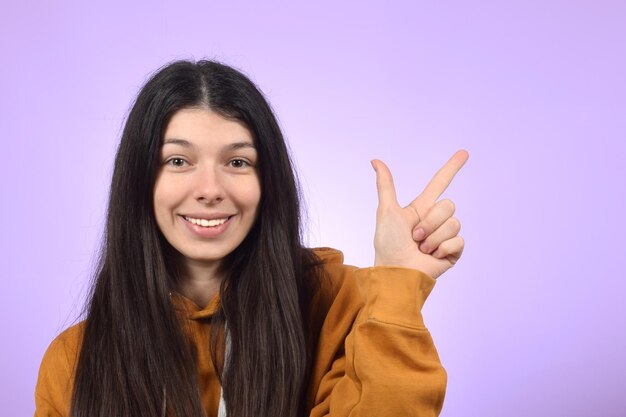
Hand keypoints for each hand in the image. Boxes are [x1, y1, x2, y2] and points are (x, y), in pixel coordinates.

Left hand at [371, 150, 468, 278]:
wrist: (396, 272)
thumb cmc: (388, 244)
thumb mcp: (387, 211)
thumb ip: (385, 186)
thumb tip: (375, 161)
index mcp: (422, 208)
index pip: (440, 183)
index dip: (451, 167)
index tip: (464, 153)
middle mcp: (436, 220)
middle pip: (448, 205)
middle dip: (430, 222)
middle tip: (415, 236)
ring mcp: (446, 236)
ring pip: (453, 223)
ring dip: (433, 237)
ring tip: (421, 248)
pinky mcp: (453, 251)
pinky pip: (458, 240)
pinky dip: (443, 248)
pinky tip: (432, 256)